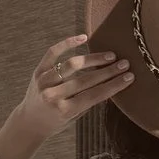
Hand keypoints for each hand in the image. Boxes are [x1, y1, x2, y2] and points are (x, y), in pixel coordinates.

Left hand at [0, 31, 133, 158]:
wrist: (29, 121)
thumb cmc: (56, 121)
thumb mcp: (74, 117)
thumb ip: (89, 101)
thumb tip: (112, 82)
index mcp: (65, 110)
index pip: (94, 95)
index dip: (114, 85)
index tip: (129, 77)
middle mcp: (53, 95)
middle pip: (86, 80)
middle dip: (108, 71)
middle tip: (125, 64)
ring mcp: (44, 81)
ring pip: (72, 65)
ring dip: (93, 59)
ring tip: (110, 56)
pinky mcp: (38, 70)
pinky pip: (53, 52)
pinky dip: (68, 43)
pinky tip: (83, 37)